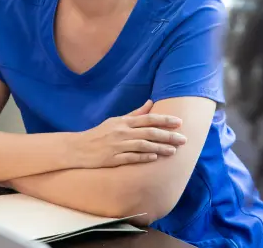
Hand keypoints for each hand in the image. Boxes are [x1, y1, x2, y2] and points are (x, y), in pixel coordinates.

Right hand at [69, 100, 186, 168]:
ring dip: (160, 148)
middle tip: (184, 139)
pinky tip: (155, 158)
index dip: (165, 120)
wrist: (79, 148)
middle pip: (149, 132)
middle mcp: (122, 132)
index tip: (179, 122)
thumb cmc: (100, 133)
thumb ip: (135, 113)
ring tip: (173, 151)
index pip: (148, 118)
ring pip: (143, 146)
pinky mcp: (113, 159)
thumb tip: (151, 102)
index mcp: (124, 122)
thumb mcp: (117, 120)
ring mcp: (118, 145)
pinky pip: (131, 158)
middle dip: (168, 135)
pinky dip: (144, 157)